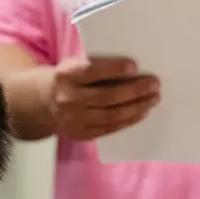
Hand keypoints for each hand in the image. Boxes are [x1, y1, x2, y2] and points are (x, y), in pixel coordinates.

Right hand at [44, 56, 159, 140]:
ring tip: (153, 100)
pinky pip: (108, 129)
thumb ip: (96, 66)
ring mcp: (73, 120)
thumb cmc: (69, 78)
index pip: (92, 72)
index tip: (135, 66)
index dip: (114, 69)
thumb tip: (134, 69)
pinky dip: (127, 121)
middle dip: (134, 91)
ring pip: (111, 115)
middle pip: (107, 96)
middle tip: (155, 85)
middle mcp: (67, 99)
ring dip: (136, 107)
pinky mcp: (79, 134)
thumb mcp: (74, 64)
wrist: (45, 101)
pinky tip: (141, 113)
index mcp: (66, 76)